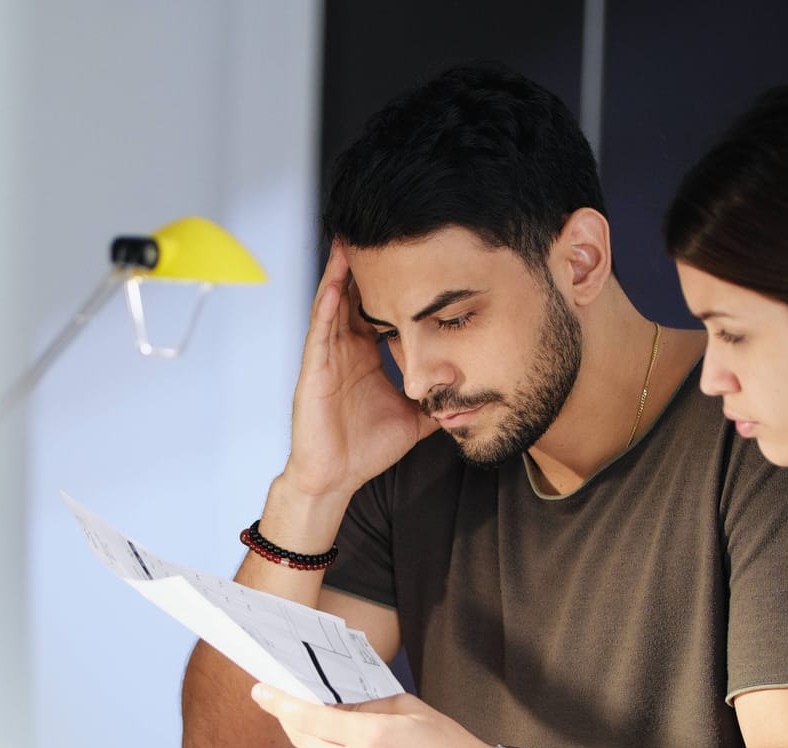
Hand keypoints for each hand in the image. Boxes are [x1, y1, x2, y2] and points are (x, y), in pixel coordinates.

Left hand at [249, 684, 492, 747]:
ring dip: (305, 742)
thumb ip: (365, 706)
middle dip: (287, 720)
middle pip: (303, 741)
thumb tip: (333, 705)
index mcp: (371, 735)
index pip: (310, 718)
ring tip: (307, 724)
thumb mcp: (406, 708)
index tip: (262, 692)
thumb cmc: (447, 744)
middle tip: (282, 704)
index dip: (280, 703)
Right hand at [280, 244, 436, 498]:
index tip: (411, 253)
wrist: (336, 479)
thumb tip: (473, 393)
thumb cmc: (366, 450)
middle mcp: (345, 349)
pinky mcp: (314, 370)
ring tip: (348, 240)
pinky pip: (320, 331)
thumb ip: (439, 400)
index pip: (380, 308)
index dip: (392, 281)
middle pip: (355, 295)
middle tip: (378, 228)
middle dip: (364, 264)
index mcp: (366, 356)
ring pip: (334, 304)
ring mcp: (327, 357)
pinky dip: (327, 305)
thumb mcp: (415, 418)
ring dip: (339, 272)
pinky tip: (335, 282)